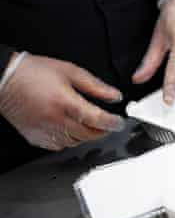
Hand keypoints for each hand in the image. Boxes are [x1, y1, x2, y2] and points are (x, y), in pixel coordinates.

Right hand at [0, 54, 125, 150]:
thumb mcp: (70, 71)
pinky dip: (69, 140)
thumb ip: (95, 86)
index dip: (112, 123)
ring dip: (86, 136)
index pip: (96, 119)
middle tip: (108, 124)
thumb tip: (114, 96)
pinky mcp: (34, 137)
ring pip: (75, 142)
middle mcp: (54, 119)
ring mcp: (43, 130)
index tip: (119, 122)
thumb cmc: (34, 72)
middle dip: (102, 131)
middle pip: (88, 134)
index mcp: (64, 101)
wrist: (5, 78)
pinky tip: (70, 129)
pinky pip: (58, 146)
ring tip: (90, 125)